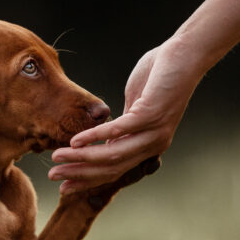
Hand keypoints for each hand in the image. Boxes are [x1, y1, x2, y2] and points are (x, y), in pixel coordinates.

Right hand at [49, 36, 204, 192]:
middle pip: (111, 169)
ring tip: (58, 157)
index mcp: (149, 145)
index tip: (65, 184)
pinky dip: (95, 137)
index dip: (88, 179)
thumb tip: (105, 137)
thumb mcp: (136, 106)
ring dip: (82, 158)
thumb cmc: (159, 76)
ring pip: (113, 154)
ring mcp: (154, 132)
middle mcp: (153, 145)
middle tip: (54, 177)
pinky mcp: (151, 115)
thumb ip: (122, 124)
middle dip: (80, 174)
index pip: (114, 170)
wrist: (186, 55)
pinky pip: (118, 130)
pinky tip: (76, 140)